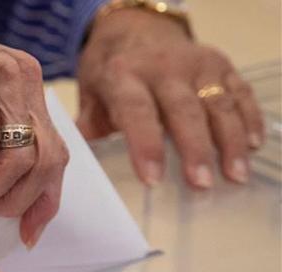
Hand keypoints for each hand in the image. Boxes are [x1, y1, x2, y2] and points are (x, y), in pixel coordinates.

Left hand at [77, 8, 263, 187]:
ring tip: (235, 175)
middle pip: (183, 110)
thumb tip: (77, 167)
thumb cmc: (111, 72)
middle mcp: (162, 67)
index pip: (137, 112)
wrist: (133, 30)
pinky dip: (249, 119)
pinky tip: (252, 147)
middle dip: (195, 149)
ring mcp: (196, 63)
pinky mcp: (220, 64)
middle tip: (200, 183)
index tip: (153, 179)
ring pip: (218, 103)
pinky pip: (239, 92)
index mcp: (124, 76)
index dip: (146, 146)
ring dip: (229, 141)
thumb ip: (89, 128)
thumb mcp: (90, 95)